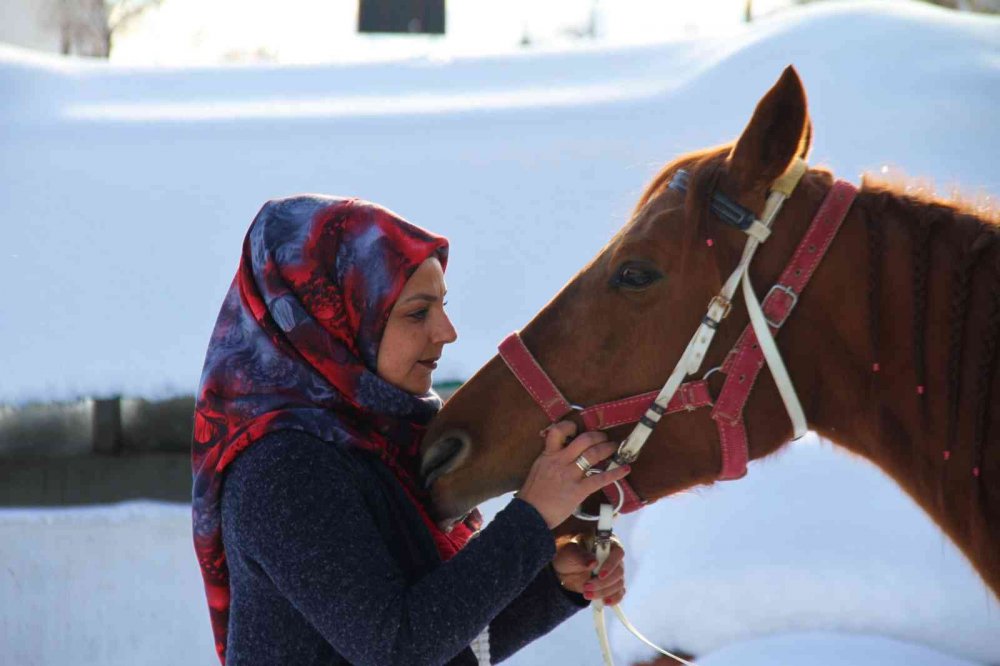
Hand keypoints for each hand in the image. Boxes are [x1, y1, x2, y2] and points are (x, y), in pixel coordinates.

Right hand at [516, 420, 630, 528]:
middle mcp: (560, 461)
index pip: (557, 431)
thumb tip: (563, 454)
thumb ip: (550, 459)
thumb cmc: (532, 494)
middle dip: (597, 436)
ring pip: (593, 455)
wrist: (530, 515)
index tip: (577, 429)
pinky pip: (600, 478)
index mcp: (548, 455)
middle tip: (604, 438)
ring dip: (607, 449)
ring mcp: (570, 475)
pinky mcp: (578, 490)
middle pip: (583, 440)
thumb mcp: (538, 469)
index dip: (569, 426)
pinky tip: (625, 469)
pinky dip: (615, 473)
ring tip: (614, 448)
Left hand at [552, 537, 625, 604]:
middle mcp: (613, 558)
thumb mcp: (569, 553)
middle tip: (586, 586)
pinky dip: (613, 599)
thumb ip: (580, 556)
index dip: (611, 564)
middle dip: (603, 583)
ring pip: (618, 584)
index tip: (600, 575)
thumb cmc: (567, 555)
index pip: (617, 552)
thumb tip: (594, 562)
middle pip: (619, 571)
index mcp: (606, 543)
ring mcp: (613, 572)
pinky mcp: (611, 585)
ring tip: (586, 594)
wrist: (563, 570)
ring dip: (604, 592)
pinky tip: (604, 602)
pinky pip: (619, 593)